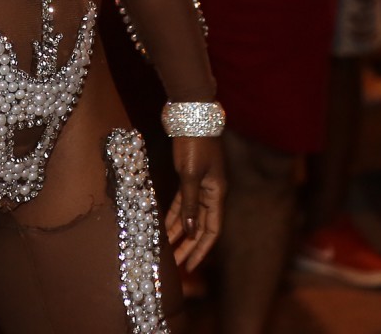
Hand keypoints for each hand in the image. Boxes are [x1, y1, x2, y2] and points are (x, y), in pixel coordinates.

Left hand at [163, 135, 224, 270]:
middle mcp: (211, 192)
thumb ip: (189, 203)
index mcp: (217, 193)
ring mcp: (200, 183)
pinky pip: (181, 201)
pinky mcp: (188, 175)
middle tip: (176, 265)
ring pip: (189, 215)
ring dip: (178, 232)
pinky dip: (173, 214)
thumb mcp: (190, 174)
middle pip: (200, 226)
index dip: (202, 249)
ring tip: (166, 250)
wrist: (190, 113)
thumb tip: (189, 231)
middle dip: (188, 246)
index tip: (191, 266)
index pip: (212, 230)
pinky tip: (164, 225)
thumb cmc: (194, 142)